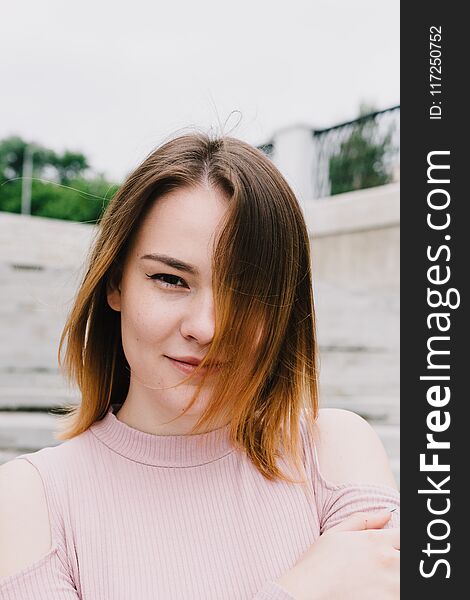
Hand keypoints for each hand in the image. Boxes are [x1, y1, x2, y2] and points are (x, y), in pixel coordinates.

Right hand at [276, 510, 399, 599]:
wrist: (307, 593)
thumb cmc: (317, 564)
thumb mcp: (336, 534)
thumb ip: (363, 520)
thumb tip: (387, 513)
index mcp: (376, 540)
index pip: (404, 536)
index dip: (399, 544)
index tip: (392, 550)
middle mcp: (388, 560)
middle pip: (407, 559)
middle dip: (398, 562)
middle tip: (380, 569)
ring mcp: (391, 585)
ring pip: (404, 580)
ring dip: (395, 581)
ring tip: (376, 583)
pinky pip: (399, 595)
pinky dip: (390, 594)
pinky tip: (374, 593)